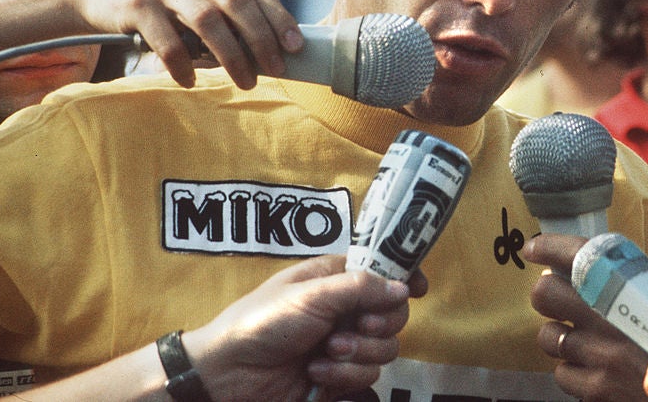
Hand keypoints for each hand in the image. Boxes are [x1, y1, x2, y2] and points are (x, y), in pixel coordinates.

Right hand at [70, 0, 302, 88]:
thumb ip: (226, 9)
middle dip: (262, 38)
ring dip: (232, 56)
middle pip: (237, 2)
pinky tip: (190, 81)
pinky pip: (168, 40)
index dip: (278, 16)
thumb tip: (272, 45)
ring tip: (245, 81)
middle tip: (277, 69)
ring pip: (208, 20)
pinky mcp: (136, 3)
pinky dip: (183, 65)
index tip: (296, 46)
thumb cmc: (157, 1)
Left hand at [184, 255, 427, 399]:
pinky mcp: (339, 377)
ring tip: (326, 353)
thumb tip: (404, 288)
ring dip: (357, 353)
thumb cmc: (263, 321)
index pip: (382, 270)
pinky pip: (367, 376)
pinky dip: (344, 376)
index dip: (403, 277)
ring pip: (385, 348)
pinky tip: (316, 373)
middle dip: (378, 323)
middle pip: (393, 313)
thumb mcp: (311, 294)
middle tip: (357, 327)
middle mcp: (344, 308)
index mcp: (336, 278)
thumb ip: (361, 288)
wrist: (229, 374)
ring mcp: (343, 344)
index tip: (418, 288)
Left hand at [524, 234, 647, 401]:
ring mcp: (602, 355)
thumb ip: (623, 284)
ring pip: (549, 336)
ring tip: (583, 342)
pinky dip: (574, 372)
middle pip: (545, 293)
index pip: (577, 254)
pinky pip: (562, 374)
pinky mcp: (597, 388)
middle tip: (557, 302)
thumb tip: (573, 270)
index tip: (533, 249)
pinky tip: (595, 370)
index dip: (548, 247)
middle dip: (546, 295)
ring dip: (560, 338)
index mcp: (630, 288)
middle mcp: (611, 317)